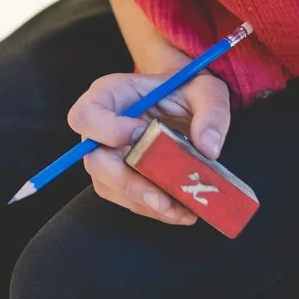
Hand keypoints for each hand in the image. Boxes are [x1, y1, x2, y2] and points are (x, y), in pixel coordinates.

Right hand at [68, 70, 231, 224]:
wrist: (184, 99)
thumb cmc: (186, 88)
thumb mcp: (206, 89)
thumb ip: (211, 111)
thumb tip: (208, 148)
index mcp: (110, 95)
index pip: (86, 114)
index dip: (108, 130)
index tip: (141, 134)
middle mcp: (101, 128)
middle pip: (95, 161)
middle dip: (129, 183)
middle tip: (165, 198)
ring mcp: (108, 155)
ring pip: (110, 187)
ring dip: (145, 203)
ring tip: (182, 210)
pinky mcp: (120, 176)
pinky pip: (127, 198)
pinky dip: (153, 209)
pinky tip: (180, 210)